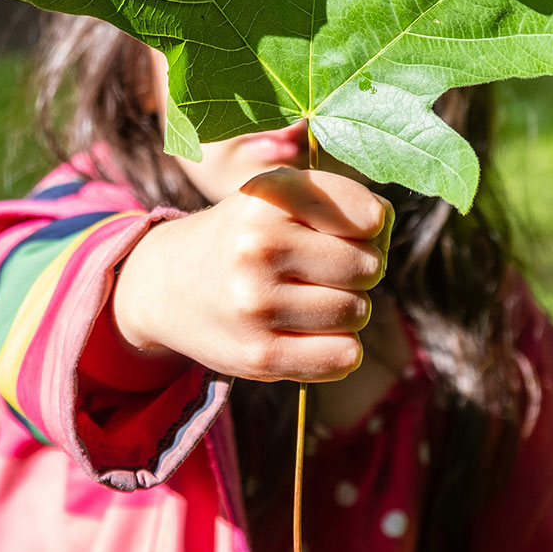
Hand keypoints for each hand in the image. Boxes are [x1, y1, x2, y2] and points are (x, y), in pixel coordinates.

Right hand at [113, 167, 392, 382]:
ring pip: (358, 312)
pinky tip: (311, 333)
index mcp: (269, 196)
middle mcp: (258, 246)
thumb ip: (341, 200)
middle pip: (369, 267)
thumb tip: (384, 227)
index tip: (345, 230)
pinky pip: (344, 356)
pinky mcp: (260, 355)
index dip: (369, 226)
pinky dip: (340, 348)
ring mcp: (256, 303)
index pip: (368, 216)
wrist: (168, 284)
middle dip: (360, 270)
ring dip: (347, 309)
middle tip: (324, 270)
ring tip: (310, 299)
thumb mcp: (279, 194)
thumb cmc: (246, 235)